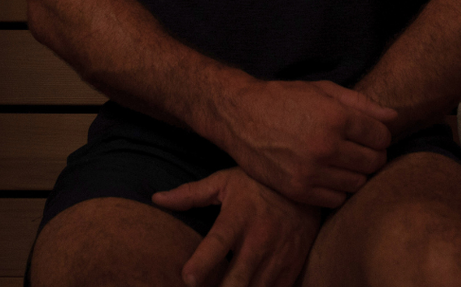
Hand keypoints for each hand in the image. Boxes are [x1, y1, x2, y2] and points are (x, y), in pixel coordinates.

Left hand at [153, 167, 321, 286]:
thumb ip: (190, 194)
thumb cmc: (257, 184)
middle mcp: (259, 240)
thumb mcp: (224, 182)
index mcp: (239, 217)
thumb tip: (156, 199)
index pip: (219, 242)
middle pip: (237, 281)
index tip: (187, 278)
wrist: (304, 189)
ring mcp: (277, 258)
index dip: (203, 263)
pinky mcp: (291, 270)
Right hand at [223, 79, 395, 206]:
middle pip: (373, 162)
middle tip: (357, 147)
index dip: (379, 134)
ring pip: (357, 183)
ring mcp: (312, 172)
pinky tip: (326, 173)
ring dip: (355, 173)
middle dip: (371, 154)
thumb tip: (393, 117)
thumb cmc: (285, 98)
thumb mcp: (323, 90)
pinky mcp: (298, 190)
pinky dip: (337, 189)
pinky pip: (336, 199)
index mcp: (336, 117)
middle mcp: (326, 146)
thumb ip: (360, 103)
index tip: (369, 133)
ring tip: (341, 160)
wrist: (241, 116)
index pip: (381, 136)